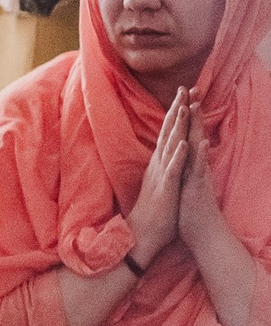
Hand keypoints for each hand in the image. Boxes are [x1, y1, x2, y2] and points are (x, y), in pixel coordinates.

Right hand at [127, 86, 190, 270]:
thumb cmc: (153, 214)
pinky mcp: (165, 189)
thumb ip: (162, 169)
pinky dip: (179, 156)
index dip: (175, 114)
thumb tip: (167, 156)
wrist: (141, 237)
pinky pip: (173, 170)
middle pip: (168, 132)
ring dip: (177, 127)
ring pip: (170, 146)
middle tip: (184, 88)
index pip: (168, 133)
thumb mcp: (159, 185)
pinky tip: (185, 143)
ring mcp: (161, 176)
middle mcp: (158, 165)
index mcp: (159, 164)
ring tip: (183, 107)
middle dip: (177, 110)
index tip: (183, 95)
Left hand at [179, 102, 231, 249]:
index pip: (187, 134)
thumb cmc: (189, 210)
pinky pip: (198, 170)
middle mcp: (195, 166)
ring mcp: (198, 175)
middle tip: (191, 87)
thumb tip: (184, 153)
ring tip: (196, 106)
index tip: (182, 94)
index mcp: (189, 164)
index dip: (185, 115)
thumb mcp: (184, 183)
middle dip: (193, 111)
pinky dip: (199, 155)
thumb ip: (185, 166)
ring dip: (197, 126)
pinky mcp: (197, 188)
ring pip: (197, 146)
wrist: (200, 233)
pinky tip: (200, 141)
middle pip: (194, 133)